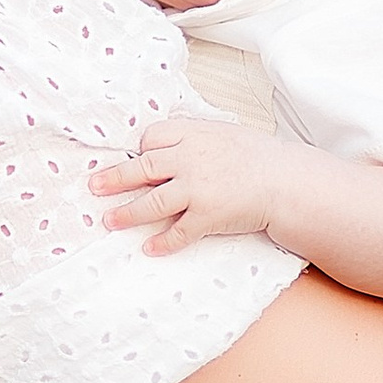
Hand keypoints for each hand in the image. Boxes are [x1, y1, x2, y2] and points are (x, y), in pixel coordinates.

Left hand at [91, 118, 287, 254]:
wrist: (287, 182)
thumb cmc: (259, 157)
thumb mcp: (225, 134)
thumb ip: (196, 138)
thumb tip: (167, 146)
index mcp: (195, 136)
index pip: (153, 139)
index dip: (141, 150)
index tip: (133, 159)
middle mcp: (191, 161)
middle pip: (143, 169)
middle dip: (115, 179)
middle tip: (94, 186)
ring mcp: (198, 190)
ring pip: (153, 203)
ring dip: (128, 214)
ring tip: (110, 220)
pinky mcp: (208, 216)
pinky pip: (179, 233)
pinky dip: (163, 243)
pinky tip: (150, 248)